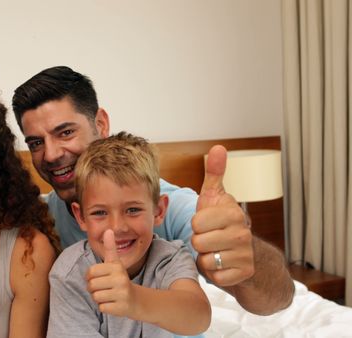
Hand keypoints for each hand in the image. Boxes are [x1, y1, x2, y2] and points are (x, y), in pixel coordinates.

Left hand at [85, 230, 136, 317]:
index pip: (91, 272)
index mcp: (116, 267)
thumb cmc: (120, 279)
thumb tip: (108, 230)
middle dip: (93, 289)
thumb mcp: (115, 263)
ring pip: (96, 297)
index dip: (90, 277)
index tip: (98, 278)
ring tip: (108, 295)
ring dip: (99, 298)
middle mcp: (120, 279)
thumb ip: (110, 247)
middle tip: (103, 288)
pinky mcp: (121, 307)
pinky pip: (102, 308)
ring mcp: (121, 294)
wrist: (136, 300)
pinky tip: (113, 303)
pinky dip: (104, 307)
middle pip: (91, 285)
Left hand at [192, 145, 253, 285]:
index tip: (206, 224)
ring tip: (215, 251)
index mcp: (233, 213)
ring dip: (205, 258)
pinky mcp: (244, 274)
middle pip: (198, 241)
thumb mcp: (215, 197)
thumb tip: (218, 147)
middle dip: (199, 243)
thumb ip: (214, 174)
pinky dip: (213, 274)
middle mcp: (243, 233)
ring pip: (205, 260)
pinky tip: (222, 265)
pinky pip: (214, 276)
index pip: (196, 222)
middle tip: (210, 239)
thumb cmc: (221, 223)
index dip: (196, 225)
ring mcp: (246, 254)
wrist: (246, 255)